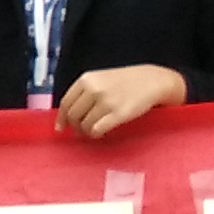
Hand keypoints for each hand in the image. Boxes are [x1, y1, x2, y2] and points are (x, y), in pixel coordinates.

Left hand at [53, 64, 185, 139]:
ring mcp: (105, 102)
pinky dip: (96, 134)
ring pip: (84, 125)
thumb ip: (84, 92)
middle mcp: (93, 89)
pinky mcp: (117, 114)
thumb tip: (68, 115)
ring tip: (95, 130)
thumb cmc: (125, 81)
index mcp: (86, 79)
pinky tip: (102, 132)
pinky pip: (97, 130)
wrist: (151, 81)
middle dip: (76, 126)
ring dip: (87, 131)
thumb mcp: (100, 79)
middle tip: (82, 131)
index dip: (61, 118)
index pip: (66, 102)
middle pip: (73, 116)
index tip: (61, 128)